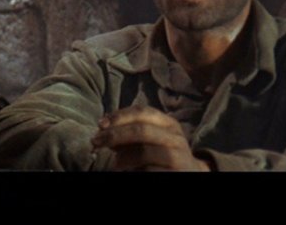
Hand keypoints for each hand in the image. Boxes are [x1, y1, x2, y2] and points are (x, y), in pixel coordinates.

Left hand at [91, 105, 210, 171]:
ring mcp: (177, 157)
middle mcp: (175, 138)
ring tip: (114, 163)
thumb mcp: (151, 138)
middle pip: (141, 131)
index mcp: (169, 123)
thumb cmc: (162, 153)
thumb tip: (102, 128)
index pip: (142, 112)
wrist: (190, 174)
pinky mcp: (174, 174)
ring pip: (145, 152)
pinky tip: (127, 172)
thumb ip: (130, 130)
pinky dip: (134, 170)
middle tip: (96, 142)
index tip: (100, 124)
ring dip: (123, 157)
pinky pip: (150, 170)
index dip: (119, 116)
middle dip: (115, 135)